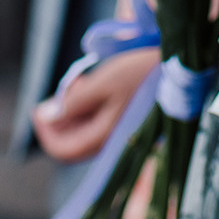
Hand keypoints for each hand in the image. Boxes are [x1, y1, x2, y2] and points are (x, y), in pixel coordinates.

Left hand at [32, 46, 160, 162]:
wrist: (180, 68)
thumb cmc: (141, 73)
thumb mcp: (103, 81)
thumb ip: (73, 101)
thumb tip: (44, 116)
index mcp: (103, 136)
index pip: (62, 150)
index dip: (44, 132)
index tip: (38, 108)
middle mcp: (110, 141)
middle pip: (72, 140)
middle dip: (58, 117)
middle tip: (62, 89)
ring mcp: (119, 132)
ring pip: (84, 130)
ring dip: (73, 110)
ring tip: (78, 82)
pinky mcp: (127, 120)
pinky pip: (98, 121)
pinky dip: (88, 106)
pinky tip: (92, 84)